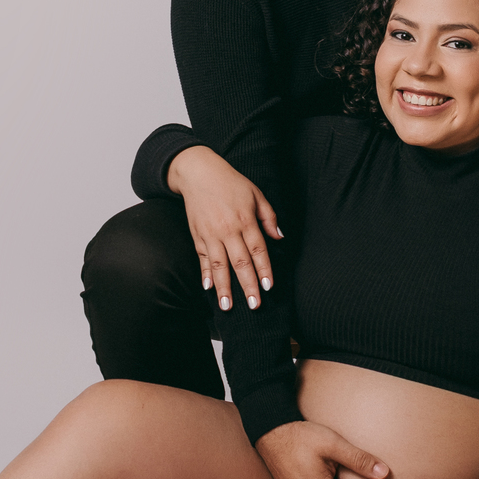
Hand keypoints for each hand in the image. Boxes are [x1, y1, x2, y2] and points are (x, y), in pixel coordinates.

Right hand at [167, 146, 281, 310]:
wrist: (198, 173)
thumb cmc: (230, 182)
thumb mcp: (256, 194)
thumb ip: (269, 217)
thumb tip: (280, 238)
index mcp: (245, 219)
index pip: (257, 249)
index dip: (264, 269)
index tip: (268, 287)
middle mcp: (227, 229)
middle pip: (239, 262)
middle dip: (247, 285)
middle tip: (254, 305)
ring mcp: (210, 234)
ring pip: (219, 265)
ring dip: (224, 287)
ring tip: (227, 306)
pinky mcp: (197, 235)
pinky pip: (202, 258)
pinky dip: (205, 274)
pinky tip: (208, 288)